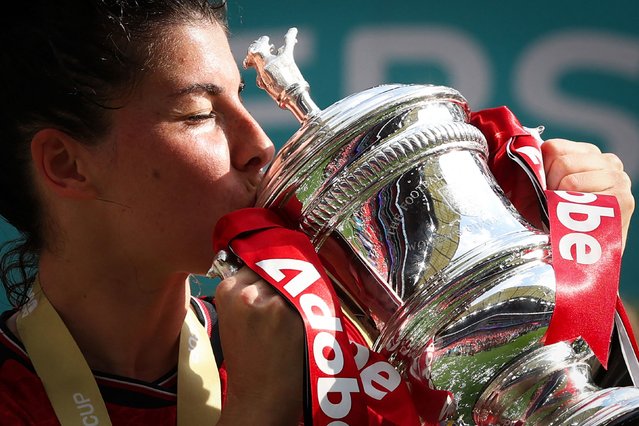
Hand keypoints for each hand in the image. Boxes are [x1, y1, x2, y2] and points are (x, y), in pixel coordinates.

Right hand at [214, 266, 303, 425]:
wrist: (261, 396)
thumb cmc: (249, 362)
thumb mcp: (233, 319)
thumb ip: (247, 293)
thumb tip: (270, 268)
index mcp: (227, 291)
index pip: (254, 263)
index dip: (268, 273)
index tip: (278, 280)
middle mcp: (247, 292)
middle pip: (275, 269)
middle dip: (285, 282)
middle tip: (289, 304)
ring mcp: (271, 300)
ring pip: (294, 281)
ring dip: (300, 292)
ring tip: (295, 318)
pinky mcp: (293, 312)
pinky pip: (310, 294)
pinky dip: (312, 305)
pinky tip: (304, 322)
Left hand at [542, 139, 634, 247]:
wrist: (584, 257)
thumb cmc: (561, 219)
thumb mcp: (550, 186)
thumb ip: (542, 167)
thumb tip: (527, 154)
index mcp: (589, 153)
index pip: (553, 148)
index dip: (542, 170)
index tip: (545, 189)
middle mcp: (609, 161)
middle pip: (560, 162)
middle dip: (550, 187)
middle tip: (554, 205)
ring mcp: (619, 179)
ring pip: (570, 181)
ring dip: (560, 202)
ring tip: (566, 214)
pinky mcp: (622, 200)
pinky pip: (582, 200)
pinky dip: (571, 213)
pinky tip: (577, 222)